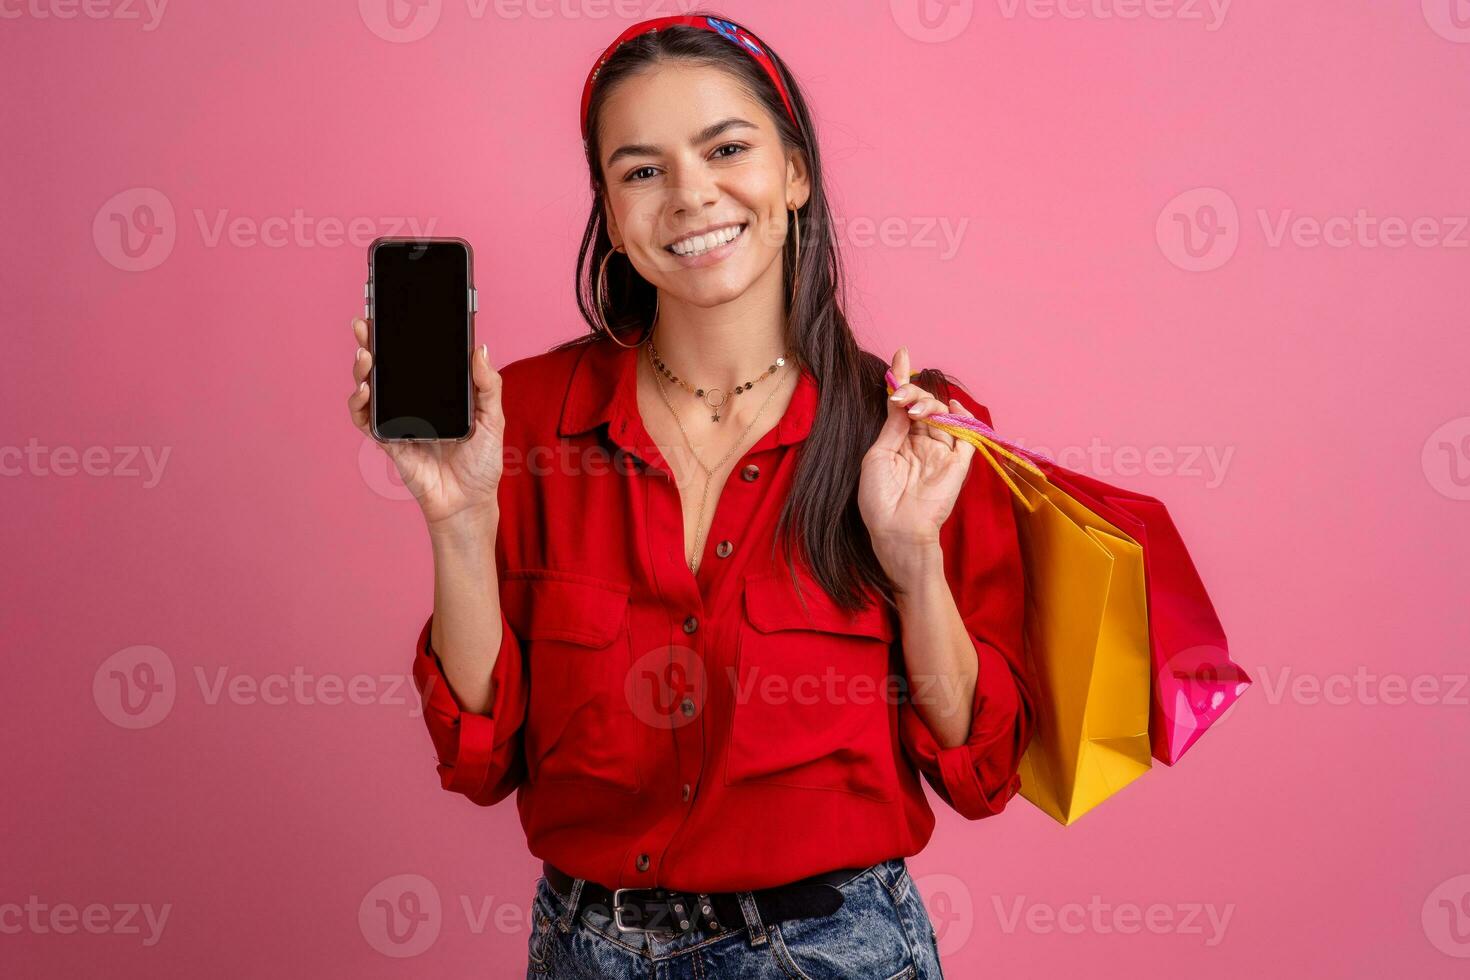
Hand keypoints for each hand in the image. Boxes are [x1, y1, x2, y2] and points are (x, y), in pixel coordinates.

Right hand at [347, 317, 505, 529]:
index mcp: (438, 392)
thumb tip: (480, 349)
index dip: (402, 336)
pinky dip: (359, 404)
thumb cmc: (482, 463)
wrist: (469, 501)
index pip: (416, 358)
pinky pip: (366, 419)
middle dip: (371, 342)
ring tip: (366, 354)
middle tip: (365, 324)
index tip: (392, 312)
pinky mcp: (389, 439)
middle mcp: (415, 401)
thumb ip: (489, 385)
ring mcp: (399, 419)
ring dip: (362, 369)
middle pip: (387, 366)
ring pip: (371, 387)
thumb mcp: (494, 419)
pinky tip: (365, 391)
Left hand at [858, 346, 976, 580]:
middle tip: (901, 396)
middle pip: (923, 405)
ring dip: (929, 403)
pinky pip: (968, 435)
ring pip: (943, 415)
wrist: (896, 531)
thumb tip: (897, 396)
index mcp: (899, 443)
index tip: (902, 353)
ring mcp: (941, 453)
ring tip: (913, 409)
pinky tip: (951, 406)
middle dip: (913, 391)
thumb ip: (893, 425)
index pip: (903, 404)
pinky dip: (963, 417)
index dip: (903, 378)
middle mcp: (921, 444)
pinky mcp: (958, 464)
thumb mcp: (878, 455)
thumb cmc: (879, 499)